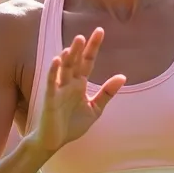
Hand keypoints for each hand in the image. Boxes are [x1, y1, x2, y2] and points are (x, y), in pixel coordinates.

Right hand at [23, 28, 125, 154]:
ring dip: (70, 56)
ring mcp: (59, 90)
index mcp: (80, 84)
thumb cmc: (72, 125)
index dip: (93, 47)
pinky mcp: (50, 99)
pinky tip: (58, 60)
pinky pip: (52, 83)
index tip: (100, 30)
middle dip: (81, 48)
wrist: (54, 142)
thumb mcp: (95, 109)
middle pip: (76, 61)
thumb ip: (107, 92)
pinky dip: (54, 71)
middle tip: (87, 34)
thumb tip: (123, 76)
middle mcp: (69, 83)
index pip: (88, 61)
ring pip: (64, 69)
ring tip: (76, 43)